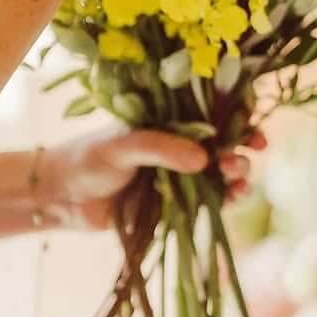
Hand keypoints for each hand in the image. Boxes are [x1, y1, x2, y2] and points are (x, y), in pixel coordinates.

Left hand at [39, 128, 266, 230]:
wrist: (63, 197)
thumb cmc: (89, 158)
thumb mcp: (122, 145)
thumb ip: (160, 148)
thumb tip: (204, 159)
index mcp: (169, 119)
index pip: (212, 111)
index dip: (237, 115)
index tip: (252, 124)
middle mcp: (180, 143)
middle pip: (223, 141)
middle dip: (241, 147)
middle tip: (242, 157)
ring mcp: (181, 174)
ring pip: (222, 171)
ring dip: (237, 173)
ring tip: (238, 178)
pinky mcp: (178, 205)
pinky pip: (210, 200)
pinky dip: (227, 198)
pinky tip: (234, 198)